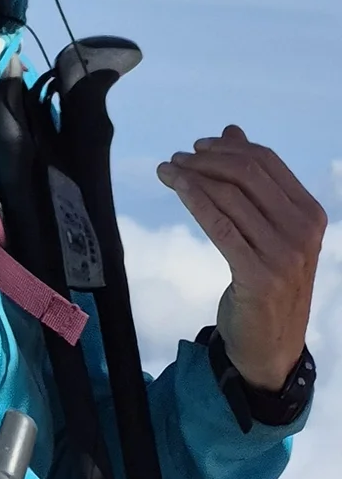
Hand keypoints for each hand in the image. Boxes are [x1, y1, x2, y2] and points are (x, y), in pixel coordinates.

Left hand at [155, 125, 326, 391]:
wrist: (272, 348)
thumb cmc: (269, 284)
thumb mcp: (271, 231)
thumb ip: (257, 184)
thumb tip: (232, 131)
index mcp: (310, 214)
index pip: (267, 162)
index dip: (229, 147)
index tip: (198, 146)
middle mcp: (303, 231)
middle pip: (247, 173)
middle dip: (206, 159)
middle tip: (178, 158)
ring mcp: (284, 254)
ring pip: (230, 196)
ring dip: (192, 176)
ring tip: (168, 171)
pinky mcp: (259, 275)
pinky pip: (219, 225)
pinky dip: (194, 199)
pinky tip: (176, 187)